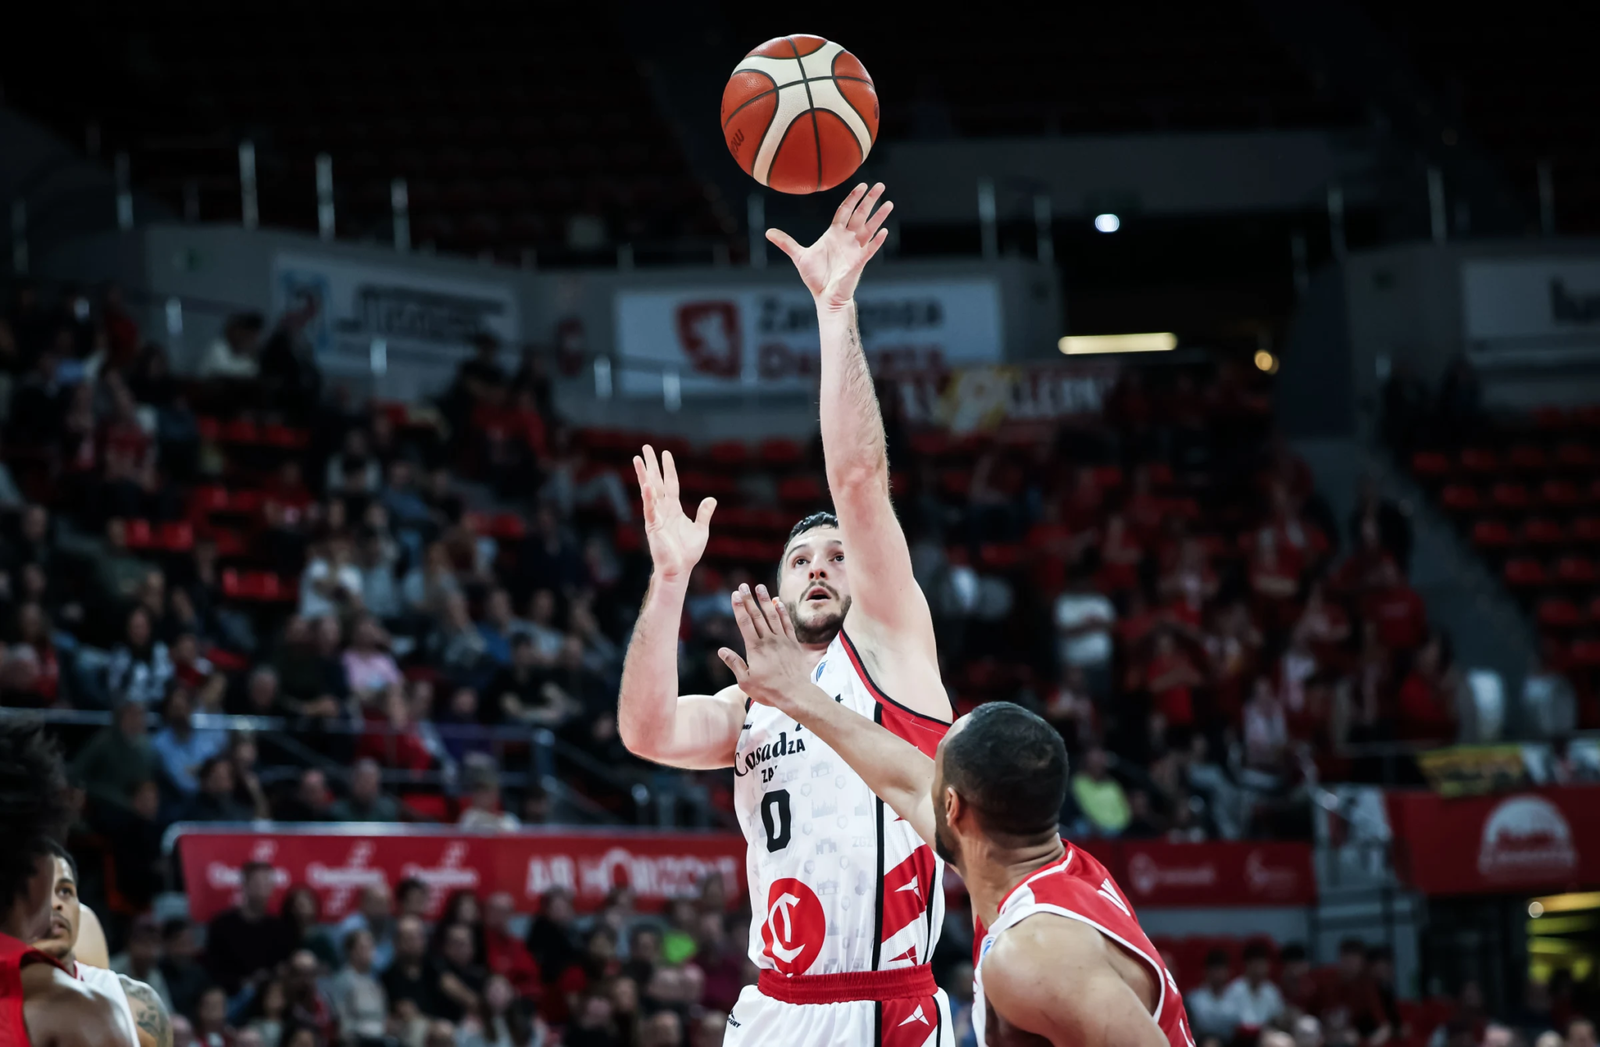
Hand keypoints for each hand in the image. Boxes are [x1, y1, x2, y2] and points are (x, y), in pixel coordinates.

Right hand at [633, 444, 715, 581]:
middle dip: (651, 465)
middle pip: (657, 482)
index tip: (665, 453)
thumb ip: (704, 513)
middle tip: (645, 448)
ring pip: (649, 491)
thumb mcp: (701, 530)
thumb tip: (711, 499)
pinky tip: (647, 485)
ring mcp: (656, 517)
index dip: (669, 468)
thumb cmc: (687, 553)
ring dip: (644, 475)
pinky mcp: (653, 527)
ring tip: (637, 459)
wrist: (679, 570)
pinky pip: (650, 510)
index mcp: (674, 509)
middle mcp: (663, 510)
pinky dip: (649, 498)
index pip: (671, 484)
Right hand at [718, 584, 821, 714]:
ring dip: (765, 600)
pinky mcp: (793, 643)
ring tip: (760, 587)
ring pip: (773, 615)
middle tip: (743, 586)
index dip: (739, 607)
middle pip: (757, 615)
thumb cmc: (769, 690)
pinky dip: (782, 611)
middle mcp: (769, 640)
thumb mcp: (745, 681)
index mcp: (755, 648)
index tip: (734, 594)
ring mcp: (782, 640)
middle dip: (749, 599)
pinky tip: (778, 602)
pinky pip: (787, 623)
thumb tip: (721, 650)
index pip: (745, 623)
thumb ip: (734, 663)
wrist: (796, 693)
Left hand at [767, 182, 892, 312]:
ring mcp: (855, 249)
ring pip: (869, 228)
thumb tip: (768, 232)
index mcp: (835, 234)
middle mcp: (847, 238)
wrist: (824, 296)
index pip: (846, 210)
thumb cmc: (815, 277)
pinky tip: (884, 231)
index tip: (862, 185)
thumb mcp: (799, 256)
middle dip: (870, 200)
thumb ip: (786, 242)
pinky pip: (870, 249)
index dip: (853, 197)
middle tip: (880, 185)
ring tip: (889, 203)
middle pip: (860, 214)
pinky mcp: (859, 262)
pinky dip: (876, 241)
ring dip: (879, 216)